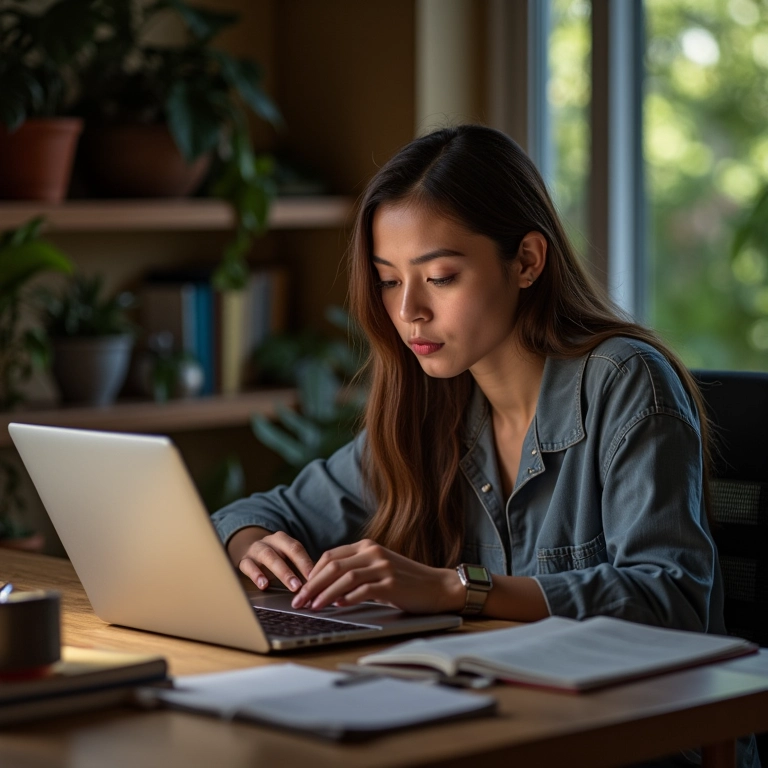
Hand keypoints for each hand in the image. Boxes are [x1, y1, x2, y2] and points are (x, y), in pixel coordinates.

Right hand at [228, 527, 314, 592]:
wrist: (247, 549)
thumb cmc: (273, 556)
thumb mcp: (284, 556)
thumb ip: (298, 567)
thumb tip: (316, 584)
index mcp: (283, 539)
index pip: (297, 548)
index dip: (306, 562)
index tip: (315, 577)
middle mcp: (270, 542)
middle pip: (285, 551)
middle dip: (295, 569)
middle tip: (301, 586)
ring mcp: (256, 549)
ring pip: (268, 557)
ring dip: (281, 572)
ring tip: (289, 587)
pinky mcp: (244, 560)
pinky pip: (248, 566)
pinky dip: (256, 575)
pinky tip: (264, 585)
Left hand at [290, 539, 464, 613]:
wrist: (437, 587)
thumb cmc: (406, 582)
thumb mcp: (378, 570)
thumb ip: (355, 573)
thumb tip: (327, 591)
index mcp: (367, 546)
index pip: (330, 556)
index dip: (312, 573)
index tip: (301, 589)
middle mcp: (373, 552)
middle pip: (333, 565)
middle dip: (312, 584)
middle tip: (299, 600)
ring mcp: (383, 567)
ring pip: (345, 577)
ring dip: (324, 593)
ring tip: (312, 606)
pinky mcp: (391, 583)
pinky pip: (363, 590)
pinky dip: (347, 598)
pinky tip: (337, 606)